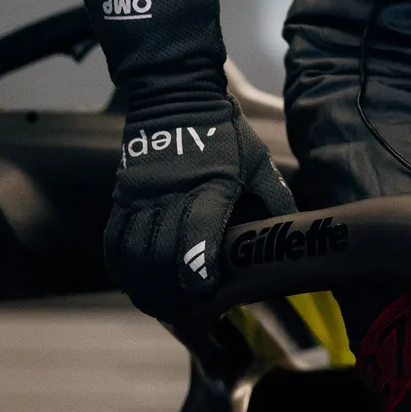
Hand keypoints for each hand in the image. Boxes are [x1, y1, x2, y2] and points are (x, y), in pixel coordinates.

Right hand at [106, 101, 293, 326]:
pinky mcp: (122, 197)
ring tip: (163, 309)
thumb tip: (296, 235)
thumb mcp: (258, 160)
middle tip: (188, 315)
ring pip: (133, 254)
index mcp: (211, 185)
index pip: (198, 233)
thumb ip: (276, 198)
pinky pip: (114, 241)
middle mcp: (171, 194)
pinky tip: (136, 286)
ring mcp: (141, 196)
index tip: (206, 295)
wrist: (176, 96)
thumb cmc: (225, 134)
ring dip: (145, 288)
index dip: (199, 269)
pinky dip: (122, 269)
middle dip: (172, 293)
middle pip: (161, 255)